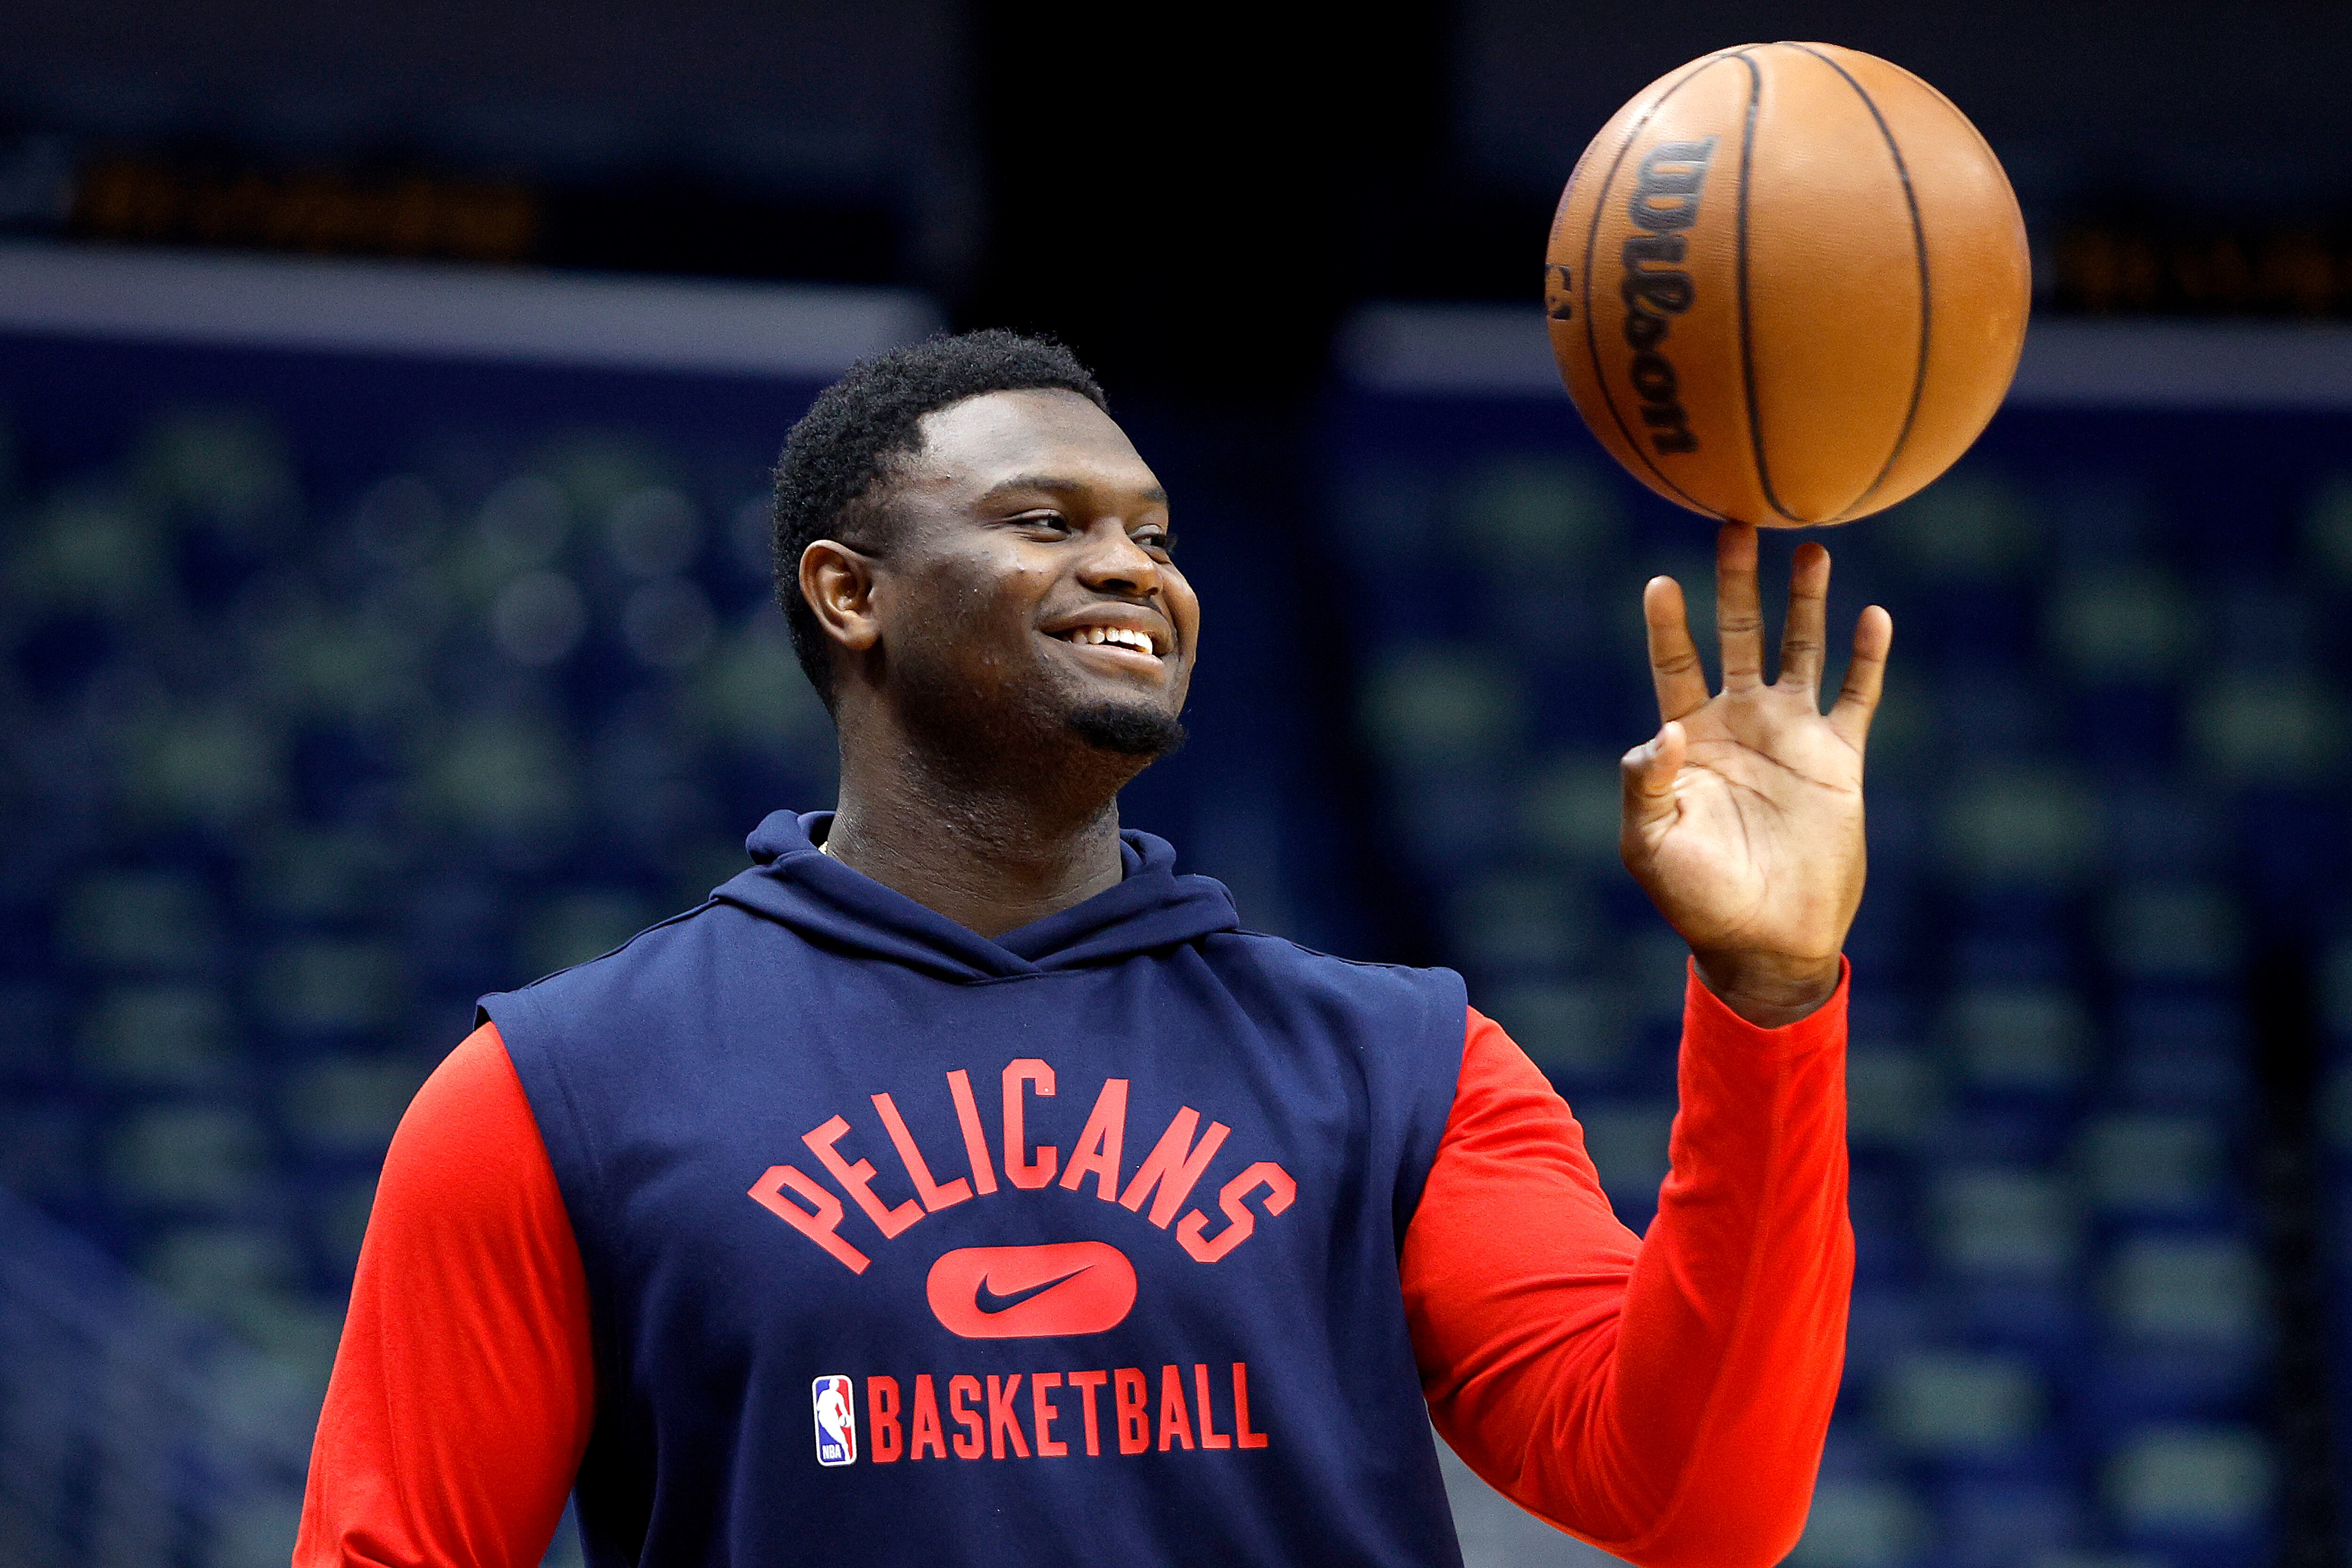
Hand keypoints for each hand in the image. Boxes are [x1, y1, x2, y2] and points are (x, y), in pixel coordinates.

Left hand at [1621, 525, 1890, 1026]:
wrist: (1766, 939)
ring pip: (1799, 650)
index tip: (1660, 581)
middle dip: (1736, 582)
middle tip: (1735, 522)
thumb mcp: (1649, 844)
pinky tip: (1874, 613)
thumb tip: (1663, 731)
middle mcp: (1740, 723)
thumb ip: (1645, 784)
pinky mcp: (1838, 760)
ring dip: (1804, 601)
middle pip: (1737, 634)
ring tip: (1809, 547)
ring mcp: (1792, 737)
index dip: (1668, 623)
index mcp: (1689, 738)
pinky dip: (1868, 657)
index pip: (1674, 664)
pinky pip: (1857, 697)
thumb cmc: (1696, 897)